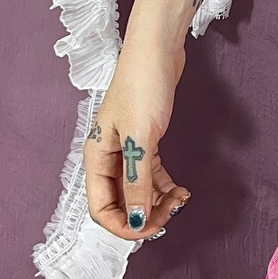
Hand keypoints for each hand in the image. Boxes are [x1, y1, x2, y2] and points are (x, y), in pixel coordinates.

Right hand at [83, 39, 190, 240]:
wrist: (158, 50)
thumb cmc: (143, 86)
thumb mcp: (141, 139)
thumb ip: (138, 182)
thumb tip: (137, 220)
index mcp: (96, 158)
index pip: (101, 209)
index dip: (125, 226)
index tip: (153, 228)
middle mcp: (107, 158)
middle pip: (119, 204)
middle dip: (145, 215)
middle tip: (173, 212)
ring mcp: (126, 150)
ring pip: (137, 192)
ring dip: (157, 202)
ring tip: (181, 200)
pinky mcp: (144, 141)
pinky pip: (150, 176)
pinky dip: (164, 187)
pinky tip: (181, 190)